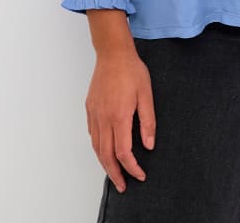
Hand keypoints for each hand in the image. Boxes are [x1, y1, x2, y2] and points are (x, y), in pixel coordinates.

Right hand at [85, 46, 155, 192]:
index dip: (132, 168)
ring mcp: (94, 113)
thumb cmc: (132, 70)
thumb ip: (148, 121)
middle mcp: (103, 118)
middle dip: (115, 174)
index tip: (140, 175)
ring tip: (114, 173)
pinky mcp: (90, 108)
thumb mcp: (146, 94)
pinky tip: (104, 149)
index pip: (123, 152)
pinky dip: (98, 147)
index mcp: (119, 116)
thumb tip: (149, 145)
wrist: (113, 53)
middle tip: (123, 186)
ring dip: (104, 163)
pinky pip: (92, 134)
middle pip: (105, 155)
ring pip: (96, 147)